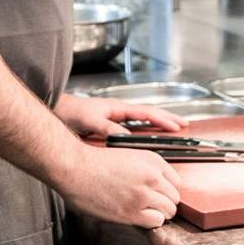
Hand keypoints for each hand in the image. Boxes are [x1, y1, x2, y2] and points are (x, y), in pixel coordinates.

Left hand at [55, 93, 185, 139]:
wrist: (58, 112)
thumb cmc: (72, 113)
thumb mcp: (90, 121)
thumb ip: (107, 128)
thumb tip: (124, 136)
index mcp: (119, 108)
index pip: (147, 113)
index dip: (163, 120)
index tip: (177, 127)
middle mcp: (121, 110)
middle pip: (150, 112)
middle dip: (168, 117)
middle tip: (185, 125)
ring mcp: (117, 116)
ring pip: (144, 118)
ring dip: (160, 122)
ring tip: (174, 128)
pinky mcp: (112, 123)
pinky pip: (136, 124)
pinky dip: (147, 127)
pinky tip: (151, 135)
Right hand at [56, 144, 180, 228]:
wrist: (75, 169)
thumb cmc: (95, 163)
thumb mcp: (129, 157)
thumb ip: (147, 169)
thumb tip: (158, 185)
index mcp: (153, 160)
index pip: (176, 182)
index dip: (166, 190)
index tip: (158, 195)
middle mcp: (153, 176)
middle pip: (174, 197)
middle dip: (164, 203)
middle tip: (151, 206)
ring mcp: (144, 194)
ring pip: (169, 211)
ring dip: (159, 214)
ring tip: (145, 212)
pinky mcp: (132, 211)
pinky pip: (156, 222)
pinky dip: (151, 222)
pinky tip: (139, 217)